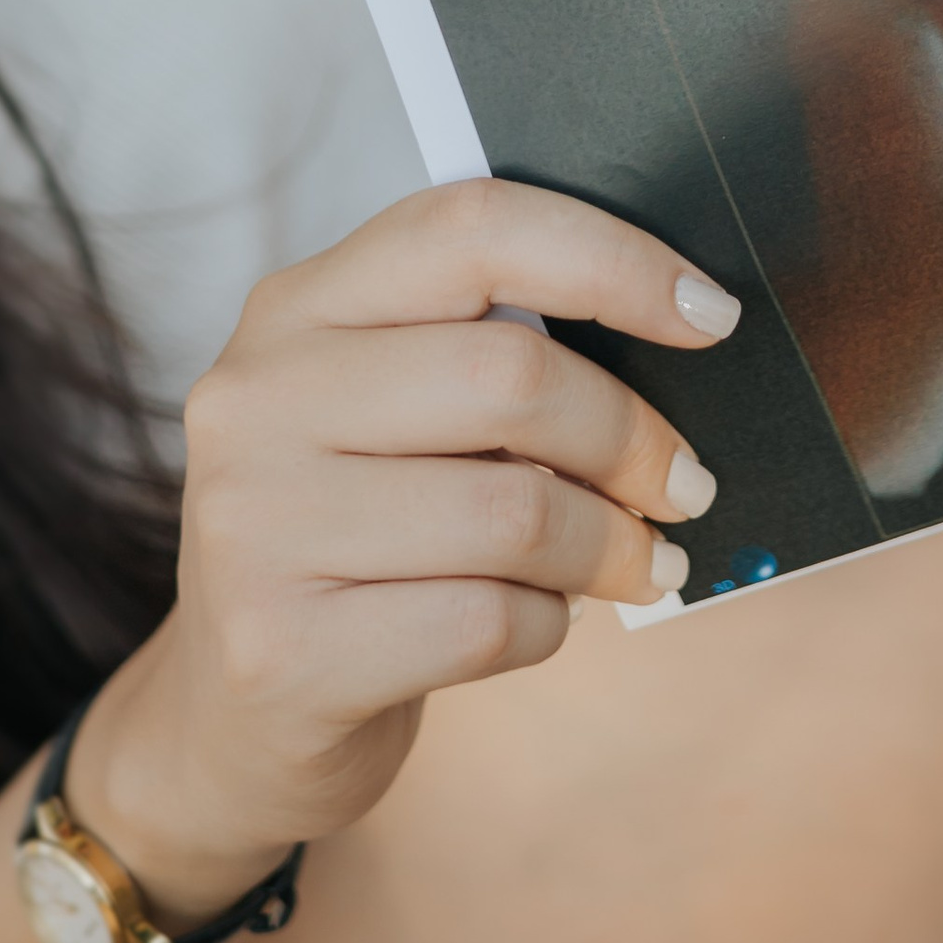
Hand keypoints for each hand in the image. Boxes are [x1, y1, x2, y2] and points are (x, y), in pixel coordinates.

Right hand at [70, 181, 739, 921]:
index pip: (473, 226)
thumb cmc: (360, 537)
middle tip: (686, 484)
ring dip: (609, 545)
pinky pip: (489, 621)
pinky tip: (541, 621)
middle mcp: (256, 397)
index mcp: (296, 306)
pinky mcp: (284, 652)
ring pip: (516, 512)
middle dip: (632, 437)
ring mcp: (254, 526)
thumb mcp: (392, 413)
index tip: (710, 315)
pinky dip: (551, 624)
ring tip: (635, 561)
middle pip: (513, 375)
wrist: (233, 716)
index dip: (614, 260)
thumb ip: (490, 353)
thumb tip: (679, 335)